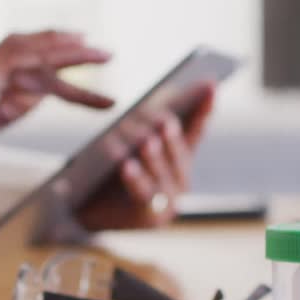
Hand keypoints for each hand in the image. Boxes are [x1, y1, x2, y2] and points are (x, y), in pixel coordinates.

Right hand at [0, 31, 113, 178]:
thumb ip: (5, 108)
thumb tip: (36, 97)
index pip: (24, 67)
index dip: (59, 73)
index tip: (90, 82)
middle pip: (30, 52)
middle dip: (69, 52)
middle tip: (105, 54)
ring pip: (28, 49)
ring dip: (67, 51)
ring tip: (100, 55)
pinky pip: (17, 57)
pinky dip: (47, 56)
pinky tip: (72, 56)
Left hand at [75, 82, 215, 231]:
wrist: (88, 208)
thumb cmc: (111, 169)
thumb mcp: (129, 140)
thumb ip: (146, 122)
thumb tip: (163, 91)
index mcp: (179, 157)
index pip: (195, 129)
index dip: (203, 108)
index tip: (210, 83)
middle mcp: (180, 179)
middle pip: (179, 154)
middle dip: (171, 136)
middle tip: (164, 120)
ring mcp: (168, 200)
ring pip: (162, 175)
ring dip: (154, 157)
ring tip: (146, 141)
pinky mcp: (149, 216)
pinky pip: (143, 195)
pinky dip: (136, 179)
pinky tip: (127, 165)